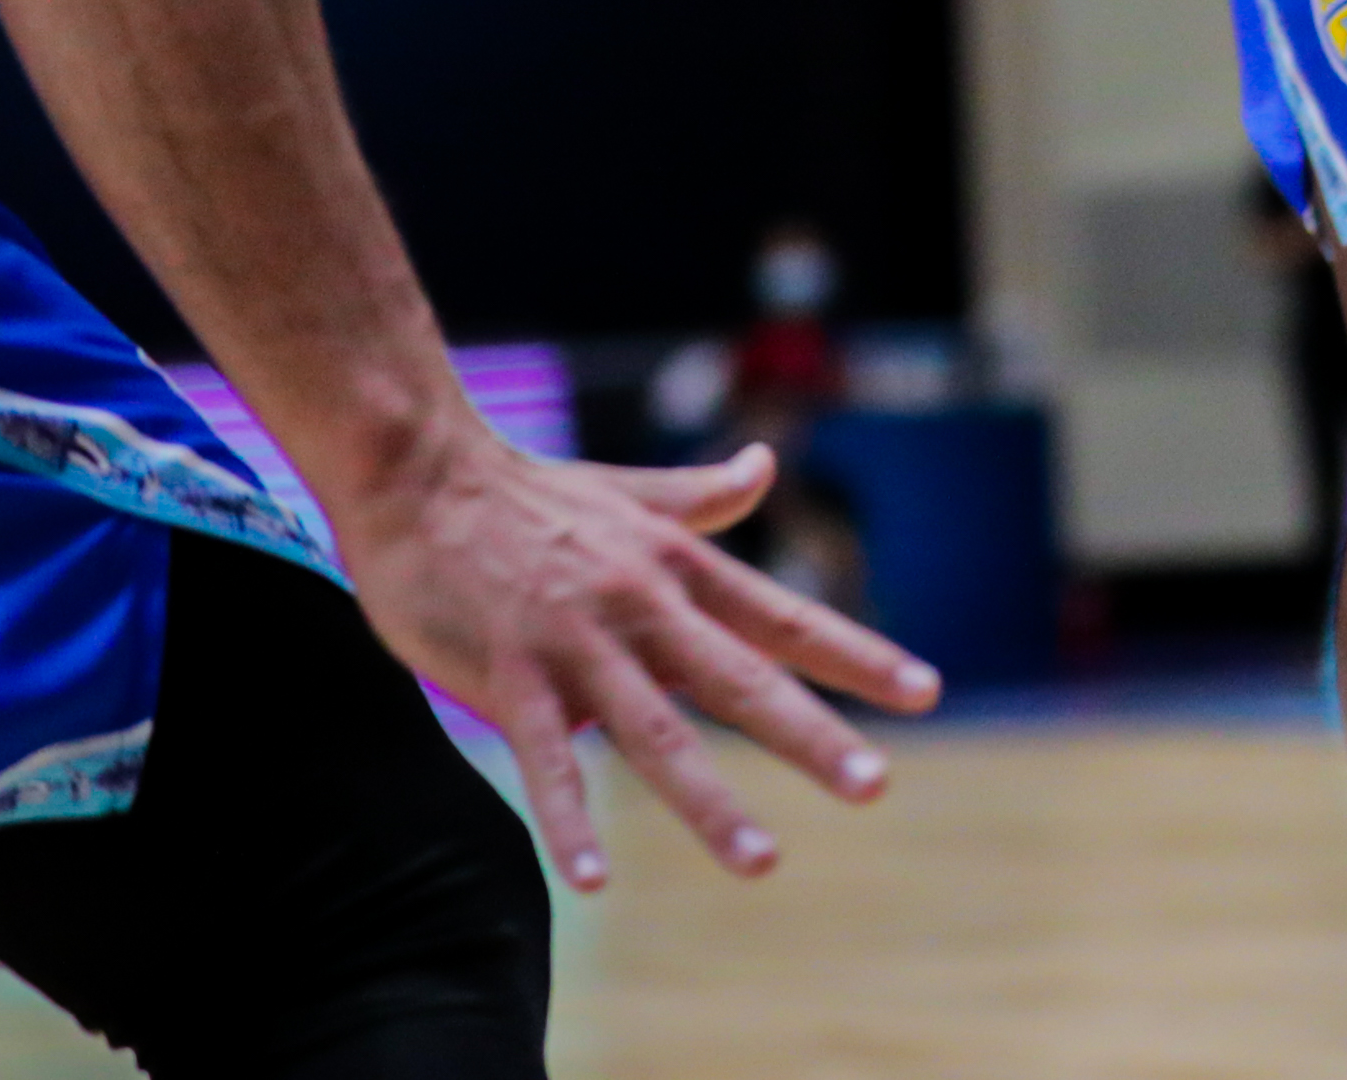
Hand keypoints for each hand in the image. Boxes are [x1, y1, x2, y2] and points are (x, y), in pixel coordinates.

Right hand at [336, 431, 937, 891]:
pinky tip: (594, 882)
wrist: (421, 472)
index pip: (785, 618)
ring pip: (656, 732)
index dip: (857, 655)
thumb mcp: (628, 491)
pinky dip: (571, 819)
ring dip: (708, 802)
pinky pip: (548, 759)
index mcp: (679, 565)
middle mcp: (643, 604)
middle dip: (811, 735)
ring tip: (763, 861)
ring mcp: (577, 642)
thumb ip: (699, 496)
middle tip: (875, 786)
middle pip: (741, 680)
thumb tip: (764, 465)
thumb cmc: (525, 490)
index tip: (925, 693)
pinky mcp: (510, 672)